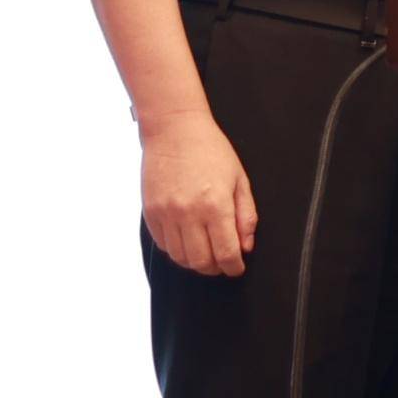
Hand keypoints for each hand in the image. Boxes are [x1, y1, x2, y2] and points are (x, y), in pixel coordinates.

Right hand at [141, 109, 255, 276]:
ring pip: (180, 257)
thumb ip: (246, 215)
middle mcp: (189, 213)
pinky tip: (186, 241)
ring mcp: (166, 213)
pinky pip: (163, 245)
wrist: (174, 129)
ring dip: (195, 262)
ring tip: (205, 254)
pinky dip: (176, 250)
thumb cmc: (210, 149)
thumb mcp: (239, 179)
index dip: (234, 267)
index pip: (226, 253)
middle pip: (202, 261)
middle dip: (215, 268)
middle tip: (222, 263)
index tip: (237, 268)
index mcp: (216, 205)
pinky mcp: (150, 212)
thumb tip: (246, 246)